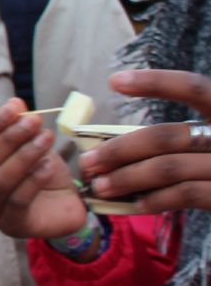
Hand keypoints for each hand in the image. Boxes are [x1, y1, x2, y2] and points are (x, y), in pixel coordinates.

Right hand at [0, 97, 86, 237]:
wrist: (67, 208)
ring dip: (23, 157)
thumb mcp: (32, 147)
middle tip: (34, 121)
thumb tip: (16, 104)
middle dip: (8, 139)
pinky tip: (48, 166)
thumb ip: (21, 130)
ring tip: (46, 139)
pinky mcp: (12, 226)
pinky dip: (33, 181)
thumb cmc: (43, 176)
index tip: (14, 106)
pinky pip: (17, 202)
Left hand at [78, 69, 210, 213]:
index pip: (196, 88)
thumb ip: (182, 135)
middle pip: (168, 136)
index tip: (114, 81)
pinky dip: (154, 199)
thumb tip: (117, 141)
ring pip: (170, 168)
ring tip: (99, 186)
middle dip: (121, 148)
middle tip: (88, 161)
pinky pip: (185, 195)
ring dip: (128, 178)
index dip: (157, 82)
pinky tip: (133, 204)